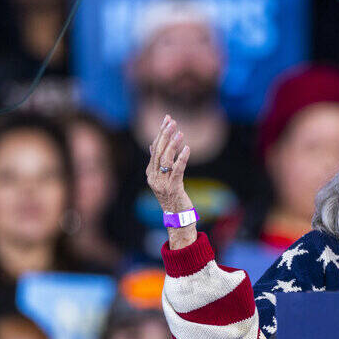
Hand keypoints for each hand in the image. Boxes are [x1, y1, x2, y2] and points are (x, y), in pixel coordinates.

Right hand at [146, 115, 196, 248]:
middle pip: (158, 151)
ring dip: (173, 144)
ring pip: (165, 159)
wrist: (177, 218)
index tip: (167, 119)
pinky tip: (187, 148)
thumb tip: (153, 145)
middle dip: (165, 134)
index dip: (160, 133)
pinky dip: (182, 158)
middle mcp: (153, 177)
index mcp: (150, 173)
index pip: (154, 148)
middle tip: (171, 121)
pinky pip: (177, 170)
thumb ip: (159, 162)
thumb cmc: (173, 197)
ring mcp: (162, 183)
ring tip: (179, 132)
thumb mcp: (163, 178)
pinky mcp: (173, 188)